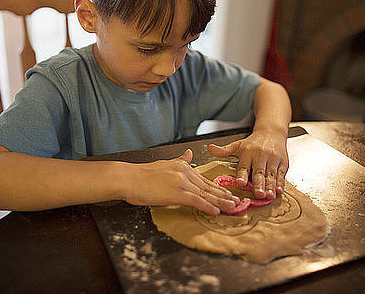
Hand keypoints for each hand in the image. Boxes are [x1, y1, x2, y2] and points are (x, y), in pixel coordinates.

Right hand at [122, 149, 240, 214]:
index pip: (204, 179)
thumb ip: (179, 160)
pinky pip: (196, 200)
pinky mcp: (176, 193)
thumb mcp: (164, 164)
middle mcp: (184, 172)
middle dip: (224, 195)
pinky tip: (216, 211)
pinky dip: (208, 206)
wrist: (128, 178)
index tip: (228, 193)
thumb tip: (189, 153)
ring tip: (232, 207)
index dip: (218, 187)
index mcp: (182, 166)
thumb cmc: (142, 175)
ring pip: (206, 193)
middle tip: (237, 201)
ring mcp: (181, 182)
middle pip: (208, 186)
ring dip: (221, 202)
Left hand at [208, 130, 288, 199]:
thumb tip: (209, 148)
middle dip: (259, 184)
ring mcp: (273, 159)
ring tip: (269, 196)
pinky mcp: (283, 163)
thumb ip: (224, 150)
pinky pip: (281, 174)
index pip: (244, 165)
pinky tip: (279, 191)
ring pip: (271, 175)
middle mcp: (261, 156)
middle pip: (259, 172)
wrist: (272, 132)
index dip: (242, 174)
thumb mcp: (237, 145)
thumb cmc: (253, 143)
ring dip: (271, 186)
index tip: (240, 182)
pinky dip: (280, 183)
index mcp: (248, 153)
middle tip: (259, 194)